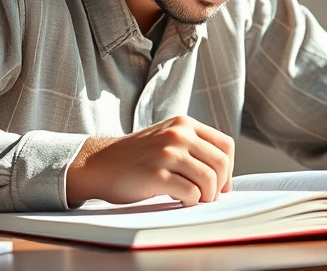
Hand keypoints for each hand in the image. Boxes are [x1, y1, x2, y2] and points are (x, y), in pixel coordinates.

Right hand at [65, 115, 233, 206]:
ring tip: (192, 200)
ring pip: (209, 180)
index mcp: (184, 124)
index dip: (228, 170)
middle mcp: (178, 134)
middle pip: (220, 164)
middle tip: (206, 197)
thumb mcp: (166, 139)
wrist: (98, 164)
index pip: (225, 146)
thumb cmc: (136, 158)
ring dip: (205, 197)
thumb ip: (193, 147)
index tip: (220, 185)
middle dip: (219, 187)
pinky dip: (190, 202)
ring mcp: (167, 153)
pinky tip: (177, 200)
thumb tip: (225, 177)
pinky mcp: (156, 175)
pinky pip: (191, 193)